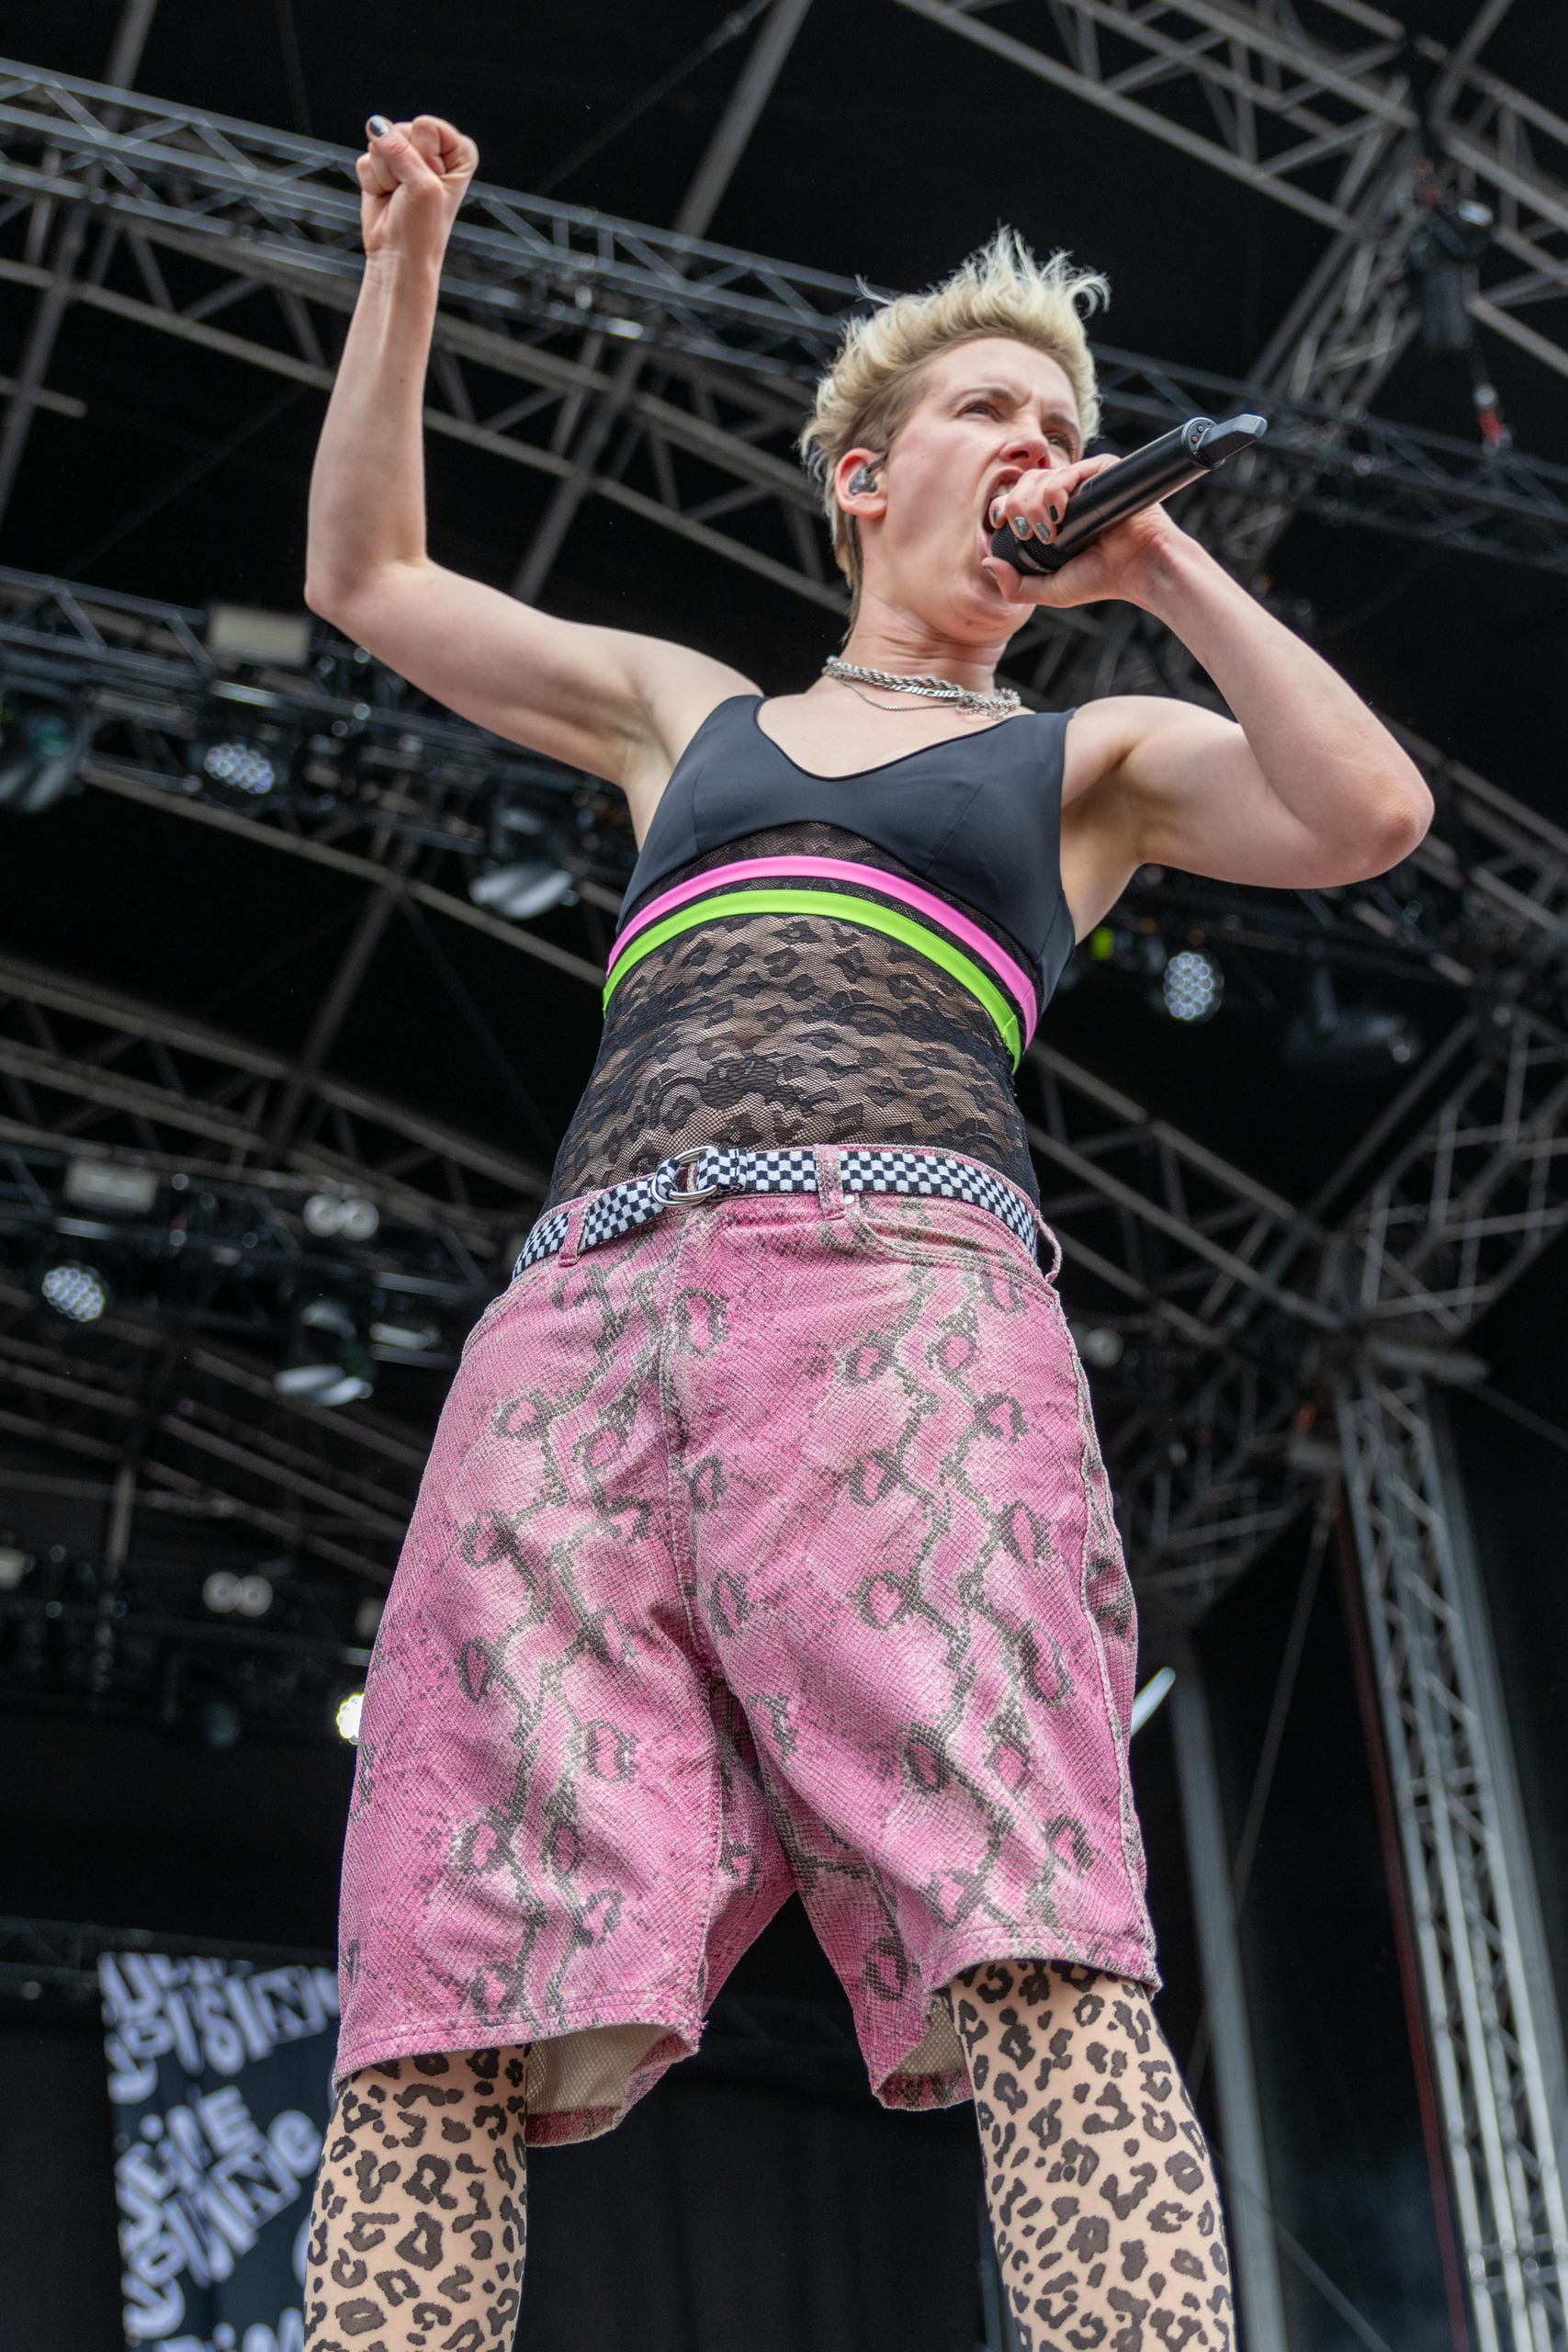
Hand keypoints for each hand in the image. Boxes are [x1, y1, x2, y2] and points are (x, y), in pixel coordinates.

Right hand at [357, 114, 478, 267]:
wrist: (398, 257)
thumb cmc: (421, 228)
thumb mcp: (420, 185)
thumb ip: (399, 148)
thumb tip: (375, 124)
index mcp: (459, 152)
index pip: (428, 126)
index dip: (424, 157)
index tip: (430, 185)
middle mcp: (434, 151)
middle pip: (402, 130)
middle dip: (402, 165)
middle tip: (410, 194)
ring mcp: (406, 157)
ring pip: (381, 143)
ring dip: (386, 174)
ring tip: (398, 197)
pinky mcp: (383, 167)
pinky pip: (366, 158)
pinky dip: (372, 181)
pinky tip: (385, 197)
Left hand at [981, 452, 1187, 610]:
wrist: (1140, 569)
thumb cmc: (1101, 579)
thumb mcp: (1050, 590)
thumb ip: (1016, 586)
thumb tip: (987, 562)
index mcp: (1053, 514)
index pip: (1018, 496)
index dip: (1003, 505)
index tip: (999, 523)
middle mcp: (1068, 494)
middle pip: (1024, 483)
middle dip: (1018, 507)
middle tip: (1030, 533)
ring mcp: (1085, 481)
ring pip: (1042, 476)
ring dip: (1035, 504)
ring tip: (1049, 531)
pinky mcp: (1104, 470)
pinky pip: (1068, 470)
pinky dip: (1056, 491)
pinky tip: (1060, 514)